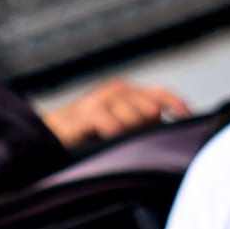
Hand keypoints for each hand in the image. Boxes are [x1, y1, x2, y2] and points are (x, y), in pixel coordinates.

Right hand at [41, 78, 191, 147]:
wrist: (45, 136)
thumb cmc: (81, 134)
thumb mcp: (115, 124)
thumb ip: (138, 120)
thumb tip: (163, 124)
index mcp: (124, 91)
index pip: (158, 93)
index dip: (174, 104)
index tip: (184, 117)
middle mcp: (115, 90)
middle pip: (149, 110)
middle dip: (141, 127)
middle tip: (119, 137)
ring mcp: (100, 98)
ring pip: (134, 119)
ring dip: (123, 134)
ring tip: (104, 138)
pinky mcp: (87, 112)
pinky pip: (114, 125)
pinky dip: (112, 134)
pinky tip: (102, 138)